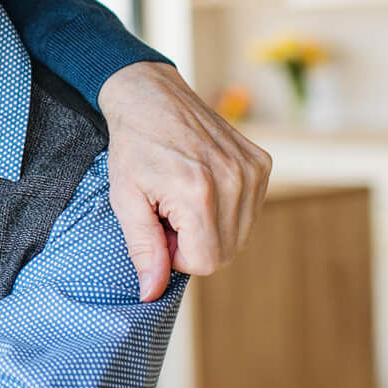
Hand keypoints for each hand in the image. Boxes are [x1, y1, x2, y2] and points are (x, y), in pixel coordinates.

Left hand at [97, 62, 273, 299]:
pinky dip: (226, 209)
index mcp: (198, 193)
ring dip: (210, 228)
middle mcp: (234, 181)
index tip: (160, 228)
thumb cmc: (133, 146)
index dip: (178, 256)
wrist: (150, 95)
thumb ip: (144, 249)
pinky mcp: (261, 162)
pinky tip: (202, 185)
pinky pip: (249, 211)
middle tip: (169, 213)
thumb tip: (152, 293)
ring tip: (183, 198)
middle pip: (225, 253)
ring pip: (240, 235)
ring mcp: (252, 170)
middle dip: (194, 244)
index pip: (205, 262)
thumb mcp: (125, 200)